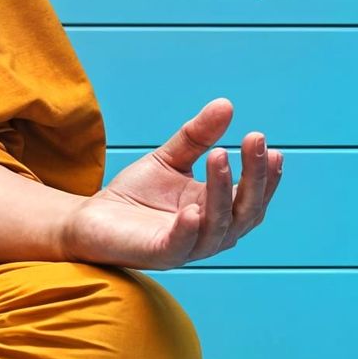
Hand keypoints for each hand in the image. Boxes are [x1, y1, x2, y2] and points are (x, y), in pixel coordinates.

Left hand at [62, 97, 282, 270]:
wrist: (93, 220)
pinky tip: (193, 209)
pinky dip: (189, 229)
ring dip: (222, 190)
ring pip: (218, 224)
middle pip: (246, 210)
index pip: (253, 194)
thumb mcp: (170, 159)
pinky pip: (181, 245)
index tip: (264, 140)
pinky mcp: (161, 254)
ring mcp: (189, 247)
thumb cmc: (137, 194)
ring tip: (219, 154)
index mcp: (220, 211)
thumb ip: (197, 136)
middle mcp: (213, 233)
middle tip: (255, 140)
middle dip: (254, 176)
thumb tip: (226, 104)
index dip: (264, 171)